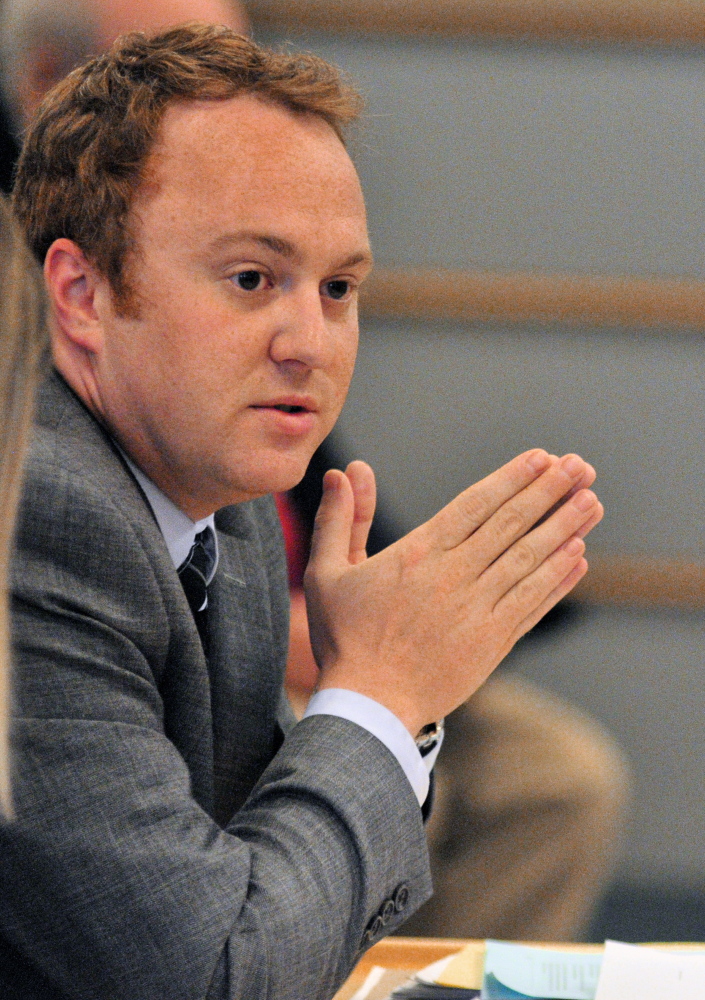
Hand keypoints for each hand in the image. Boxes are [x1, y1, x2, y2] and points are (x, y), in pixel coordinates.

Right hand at [304, 450, 602, 735]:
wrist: (369, 707)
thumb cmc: (345, 638)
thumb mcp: (327, 572)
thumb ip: (341, 519)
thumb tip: (345, 470)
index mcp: (419, 554)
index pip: (476, 505)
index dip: (512, 479)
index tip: (542, 458)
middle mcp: (455, 577)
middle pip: (512, 525)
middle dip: (550, 492)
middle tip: (581, 466)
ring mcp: (478, 611)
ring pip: (530, 560)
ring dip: (565, 528)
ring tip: (593, 502)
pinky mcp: (493, 643)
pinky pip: (532, 604)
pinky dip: (558, 580)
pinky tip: (579, 558)